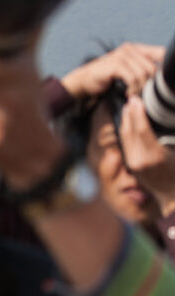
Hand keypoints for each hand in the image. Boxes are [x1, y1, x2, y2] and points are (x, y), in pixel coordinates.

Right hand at [61, 42, 163, 99]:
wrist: (83, 80)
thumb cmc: (107, 77)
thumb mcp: (127, 70)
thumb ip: (142, 67)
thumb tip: (163, 76)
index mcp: (136, 48)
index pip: (161, 53)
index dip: (164, 68)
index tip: (158, 84)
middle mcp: (130, 49)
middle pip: (153, 67)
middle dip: (150, 83)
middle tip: (143, 93)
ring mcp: (121, 56)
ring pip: (143, 74)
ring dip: (140, 88)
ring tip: (134, 94)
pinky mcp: (115, 65)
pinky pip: (133, 78)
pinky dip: (133, 89)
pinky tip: (128, 94)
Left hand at [120, 96, 174, 215]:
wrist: (174, 197)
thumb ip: (172, 136)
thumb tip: (169, 118)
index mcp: (155, 156)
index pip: (141, 130)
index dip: (137, 113)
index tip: (137, 100)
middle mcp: (140, 161)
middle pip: (129, 132)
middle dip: (129, 114)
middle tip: (131, 98)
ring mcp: (134, 164)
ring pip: (125, 138)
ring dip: (125, 121)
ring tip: (129, 107)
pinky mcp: (132, 166)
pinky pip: (126, 145)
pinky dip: (126, 132)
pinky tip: (129, 122)